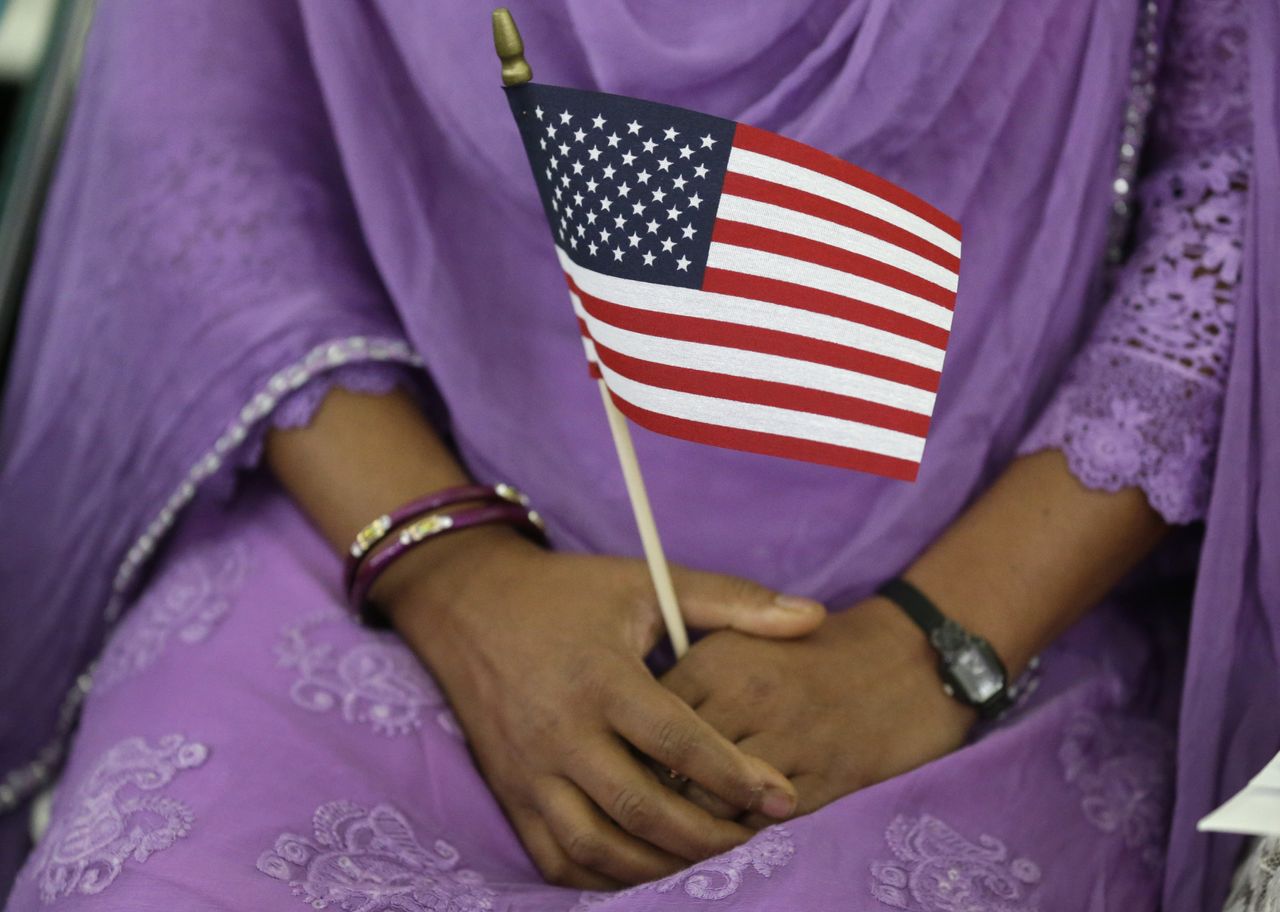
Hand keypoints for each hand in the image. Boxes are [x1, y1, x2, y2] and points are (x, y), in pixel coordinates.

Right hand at [380, 527, 826, 888]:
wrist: (469, 604)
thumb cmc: (569, 593)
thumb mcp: (648, 582)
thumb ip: (732, 600)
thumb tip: (813, 616)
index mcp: (601, 678)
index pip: (679, 743)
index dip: (737, 776)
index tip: (784, 797)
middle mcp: (560, 732)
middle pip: (642, 807)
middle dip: (707, 834)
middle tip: (756, 837)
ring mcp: (528, 769)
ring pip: (598, 845)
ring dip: (659, 864)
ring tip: (707, 855)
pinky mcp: (508, 792)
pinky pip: (557, 858)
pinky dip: (605, 876)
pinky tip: (647, 866)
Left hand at [659, 595, 975, 826]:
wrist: (910, 655)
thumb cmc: (812, 651)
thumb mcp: (744, 638)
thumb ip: (687, 680)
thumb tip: (630, 726)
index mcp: (718, 660)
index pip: (648, 720)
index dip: (631, 751)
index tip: (623, 769)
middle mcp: (747, 699)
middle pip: (670, 767)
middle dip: (652, 796)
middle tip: (642, 815)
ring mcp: (790, 741)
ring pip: (712, 804)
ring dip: (693, 825)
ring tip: (679, 835)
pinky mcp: (828, 780)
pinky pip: (764, 826)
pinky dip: (740, 838)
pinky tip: (729, 839)